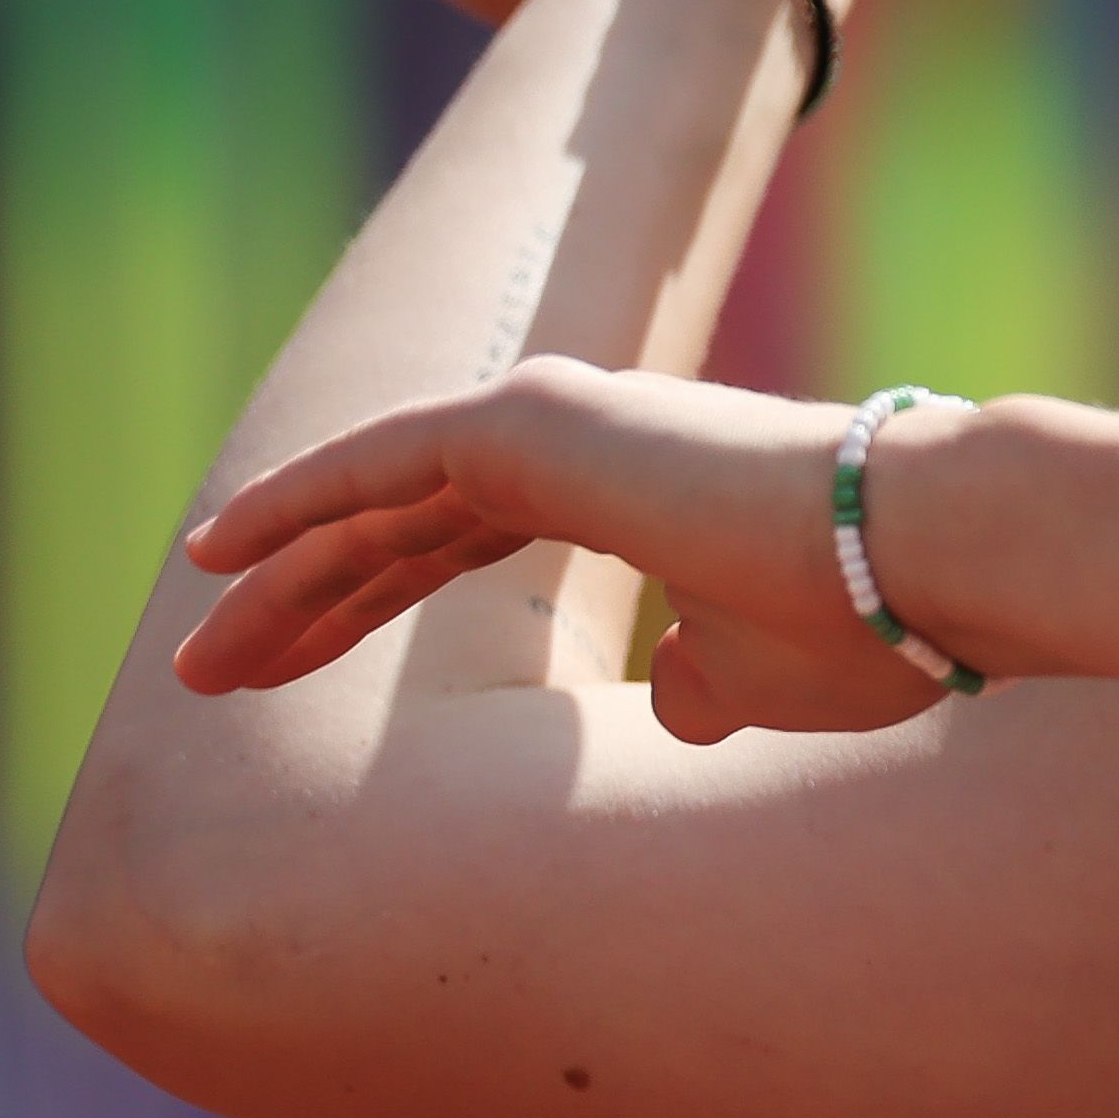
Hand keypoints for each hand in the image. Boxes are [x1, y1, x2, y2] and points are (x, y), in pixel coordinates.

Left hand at [175, 358, 959, 743]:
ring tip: (200, 650)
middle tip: (216, 672)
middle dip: (306, 599)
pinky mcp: (537, 422)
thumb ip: (704, 680)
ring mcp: (559, 418)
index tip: (289, 663)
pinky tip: (218, 553)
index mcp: (627, 491)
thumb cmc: (857, 621)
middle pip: (403, 522)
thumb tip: (678, 699)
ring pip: (378, 498)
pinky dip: (297, 500)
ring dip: (282, 572)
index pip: (462, 541)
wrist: (918, 552)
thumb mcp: (759, 678)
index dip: (370, 602)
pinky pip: (380, 463)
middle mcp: (586, 437)